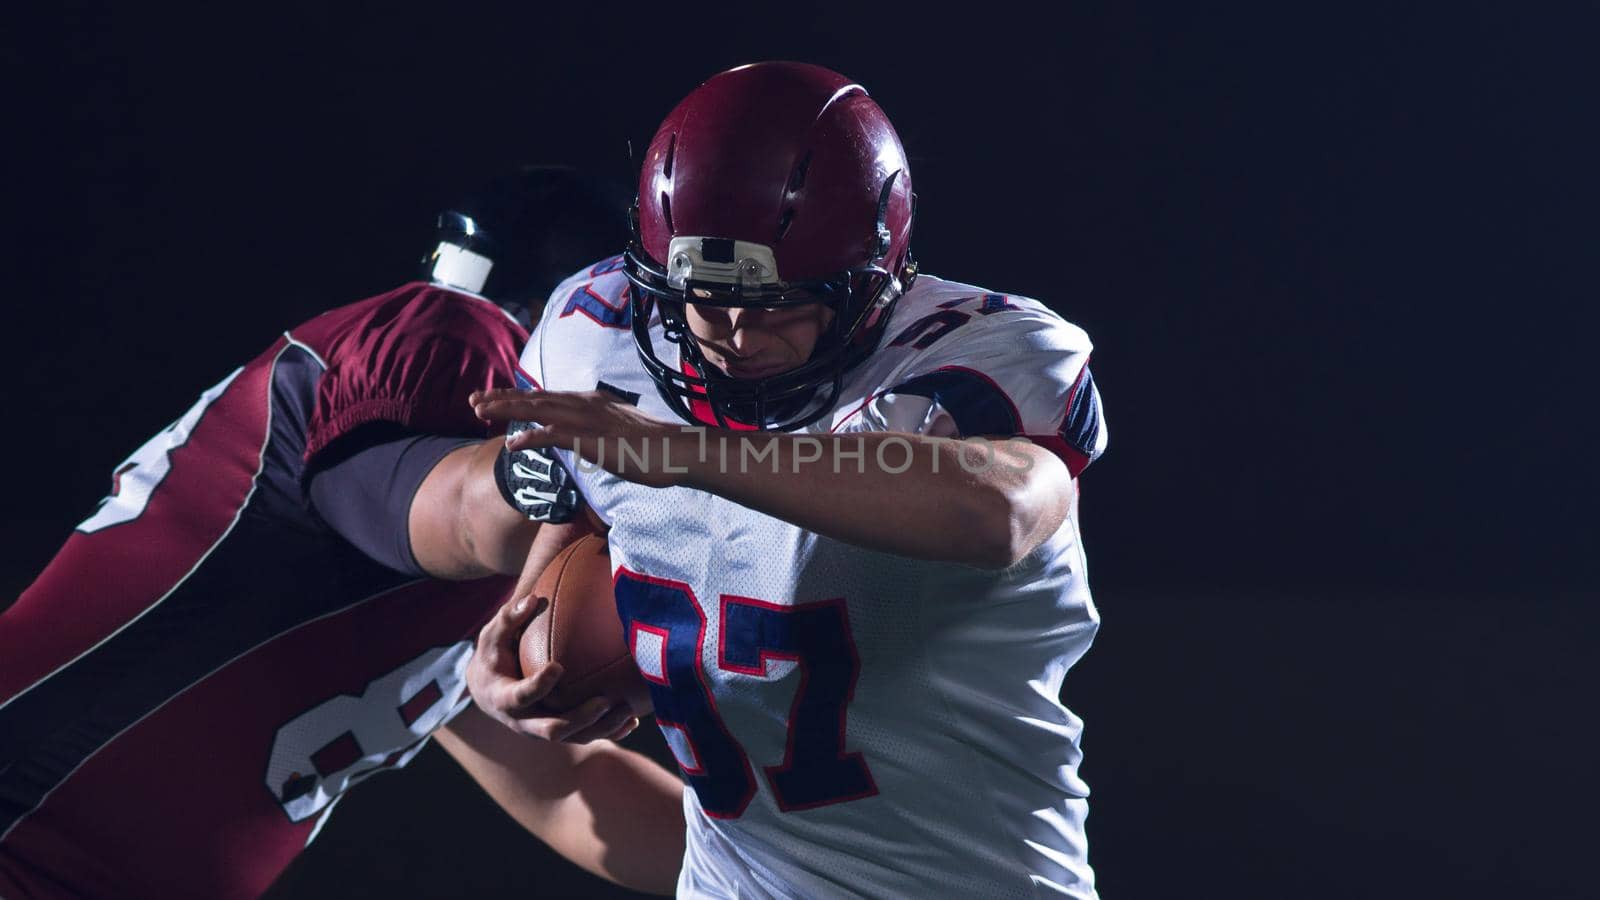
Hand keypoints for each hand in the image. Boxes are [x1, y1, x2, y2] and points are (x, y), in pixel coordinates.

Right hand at [468, 591, 639, 742]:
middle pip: (554, 729)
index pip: (522, 696)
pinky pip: (586, 737)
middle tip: (605, 700)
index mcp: (504, 699)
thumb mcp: (492, 636)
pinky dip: (610, 732)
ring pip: (576, 737)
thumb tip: (532, 598)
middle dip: (581, 718)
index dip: (539, 685)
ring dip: (603, 727)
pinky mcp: (560, 732)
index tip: (558, 667)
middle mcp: (525, 722)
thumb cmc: (494, 656)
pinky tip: (633, 720)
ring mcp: (543, 730)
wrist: (488, 691)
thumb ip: (509, 619)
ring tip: (629, 710)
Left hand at [471, 388, 691, 488]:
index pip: (548, 397)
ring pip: (539, 411)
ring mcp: (589, 421)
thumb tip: (587, 439)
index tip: (495, 398)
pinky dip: (531, 438)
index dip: (519, 397)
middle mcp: (587, 405)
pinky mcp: (593, 440)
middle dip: (503, 399)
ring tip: (480, 412)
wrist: (678, 450)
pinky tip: (512, 444)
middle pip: (536, 399)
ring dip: (507, 411)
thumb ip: (599, 432)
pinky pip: (555, 436)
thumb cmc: (655, 448)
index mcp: (593, 402)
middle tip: (474, 401)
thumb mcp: (621, 434)